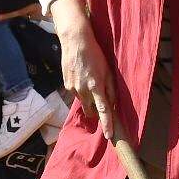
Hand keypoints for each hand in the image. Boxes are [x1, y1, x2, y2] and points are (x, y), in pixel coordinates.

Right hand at [55, 12, 113, 131]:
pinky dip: (81, 91)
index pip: (104, 111)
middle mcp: (84, 90)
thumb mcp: (108, 71)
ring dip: (88, 99)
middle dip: (96, 112)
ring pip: (83, 102)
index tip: (109, 136)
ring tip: (90, 83)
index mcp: (96, 87)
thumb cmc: (95, 55)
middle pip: (91, 110)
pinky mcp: (66, 85)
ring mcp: (73, 88)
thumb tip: (112, 105)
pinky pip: (76, 94)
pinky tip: (82, 78)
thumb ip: (111, 89)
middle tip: (100, 102)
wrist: (75, 42)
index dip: (107, 124)